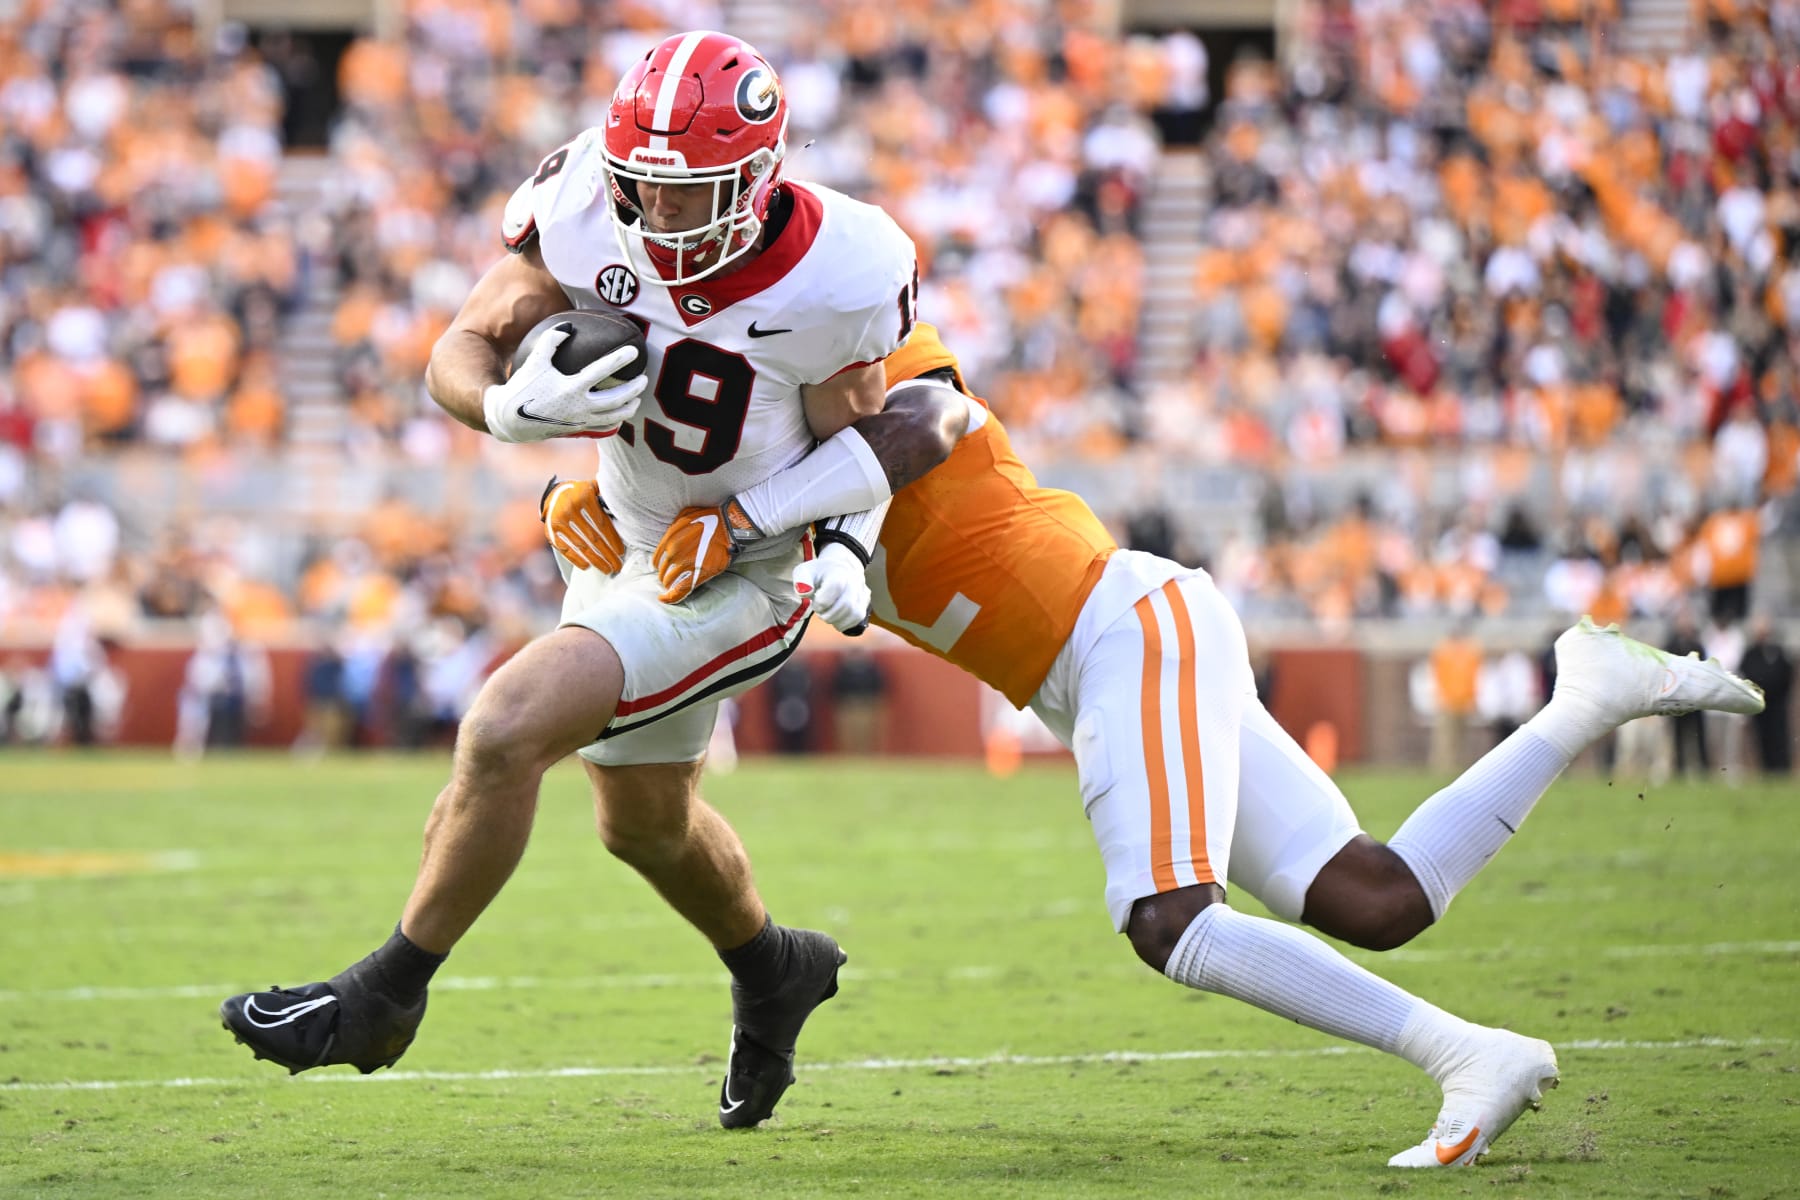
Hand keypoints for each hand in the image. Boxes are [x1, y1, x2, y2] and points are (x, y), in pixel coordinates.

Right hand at [483, 328, 646, 442]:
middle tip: (644, 377)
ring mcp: (581, 420)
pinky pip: (604, 427)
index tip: (634, 350)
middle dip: (634, 388)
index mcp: (571, 387)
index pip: (602, 371)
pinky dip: (616, 420)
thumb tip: (569, 325)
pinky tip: (622, 413)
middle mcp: (579, 406)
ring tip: (638, 397)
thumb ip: (551, 340)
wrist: (511, 419)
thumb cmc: (523, 386)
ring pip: (614, 416)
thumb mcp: (535, 360)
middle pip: (616, 398)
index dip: (619, 359)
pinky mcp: (578, 429)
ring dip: (629, 406)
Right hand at [540, 476, 624, 572]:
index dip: (613, 540)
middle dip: (607, 555)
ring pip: (581, 546)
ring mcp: (559, 522)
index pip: (602, 524)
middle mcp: (570, 509)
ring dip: (595, 560)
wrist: (555, 495)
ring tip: (607, 569)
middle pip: (593, 538)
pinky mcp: (551, 532)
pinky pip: (565, 549)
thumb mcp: (594, 488)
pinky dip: (576, 559)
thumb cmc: (583, 494)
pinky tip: (587, 566)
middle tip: (617, 566)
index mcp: (584, 498)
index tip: (621, 552)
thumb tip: (627, 505)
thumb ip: (607, 495)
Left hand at [652, 505, 735, 602]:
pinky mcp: (698, 574)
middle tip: (670, 577)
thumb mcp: (684, 516)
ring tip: (672, 586)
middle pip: (663, 571)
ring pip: (669, 581)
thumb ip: (673, 528)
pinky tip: (664, 599)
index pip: (656, 559)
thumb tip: (668, 536)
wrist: (729, 526)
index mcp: (670, 539)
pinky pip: (680, 590)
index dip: (658, 565)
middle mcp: (674, 553)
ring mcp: (686, 564)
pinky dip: (671, 597)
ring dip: (669, 584)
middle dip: (665, 575)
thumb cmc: (709, 518)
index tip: (662, 568)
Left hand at [793, 542, 870, 634]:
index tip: (814, 601)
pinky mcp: (865, 601)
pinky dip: (844, 623)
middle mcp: (854, 581)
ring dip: (837, 620)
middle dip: (829, 615)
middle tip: (820, 612)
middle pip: (846, 605)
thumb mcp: (804, 572)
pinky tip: (835, 618)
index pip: (835, 589)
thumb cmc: (818, 573)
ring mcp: (862, 591)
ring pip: (855, 613)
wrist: (838, 568)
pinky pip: (858, 618)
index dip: (821, 602)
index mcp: (838, 572)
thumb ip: (801, 581)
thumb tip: (804, 592)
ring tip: (827, 615)